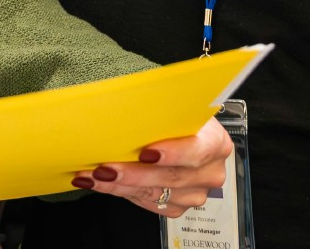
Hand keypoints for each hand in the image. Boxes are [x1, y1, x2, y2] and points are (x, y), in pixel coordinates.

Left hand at [71, 116, 232, 217]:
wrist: (177, 131)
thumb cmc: (174, 116)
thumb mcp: (173, 104)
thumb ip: (159, 107)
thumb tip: (127, 102)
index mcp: (216, 142)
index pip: (197, 151)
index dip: (173, 153)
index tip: (146, 152)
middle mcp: (210, 172)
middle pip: (171, 177)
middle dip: (133, 173)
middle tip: (104, 168)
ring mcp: (194, 192)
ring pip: (155, 193)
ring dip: (120, 185)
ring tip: (93, 175)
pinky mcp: (177, 205)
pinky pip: (148, 203)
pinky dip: (121, 192)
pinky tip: (101, 183)